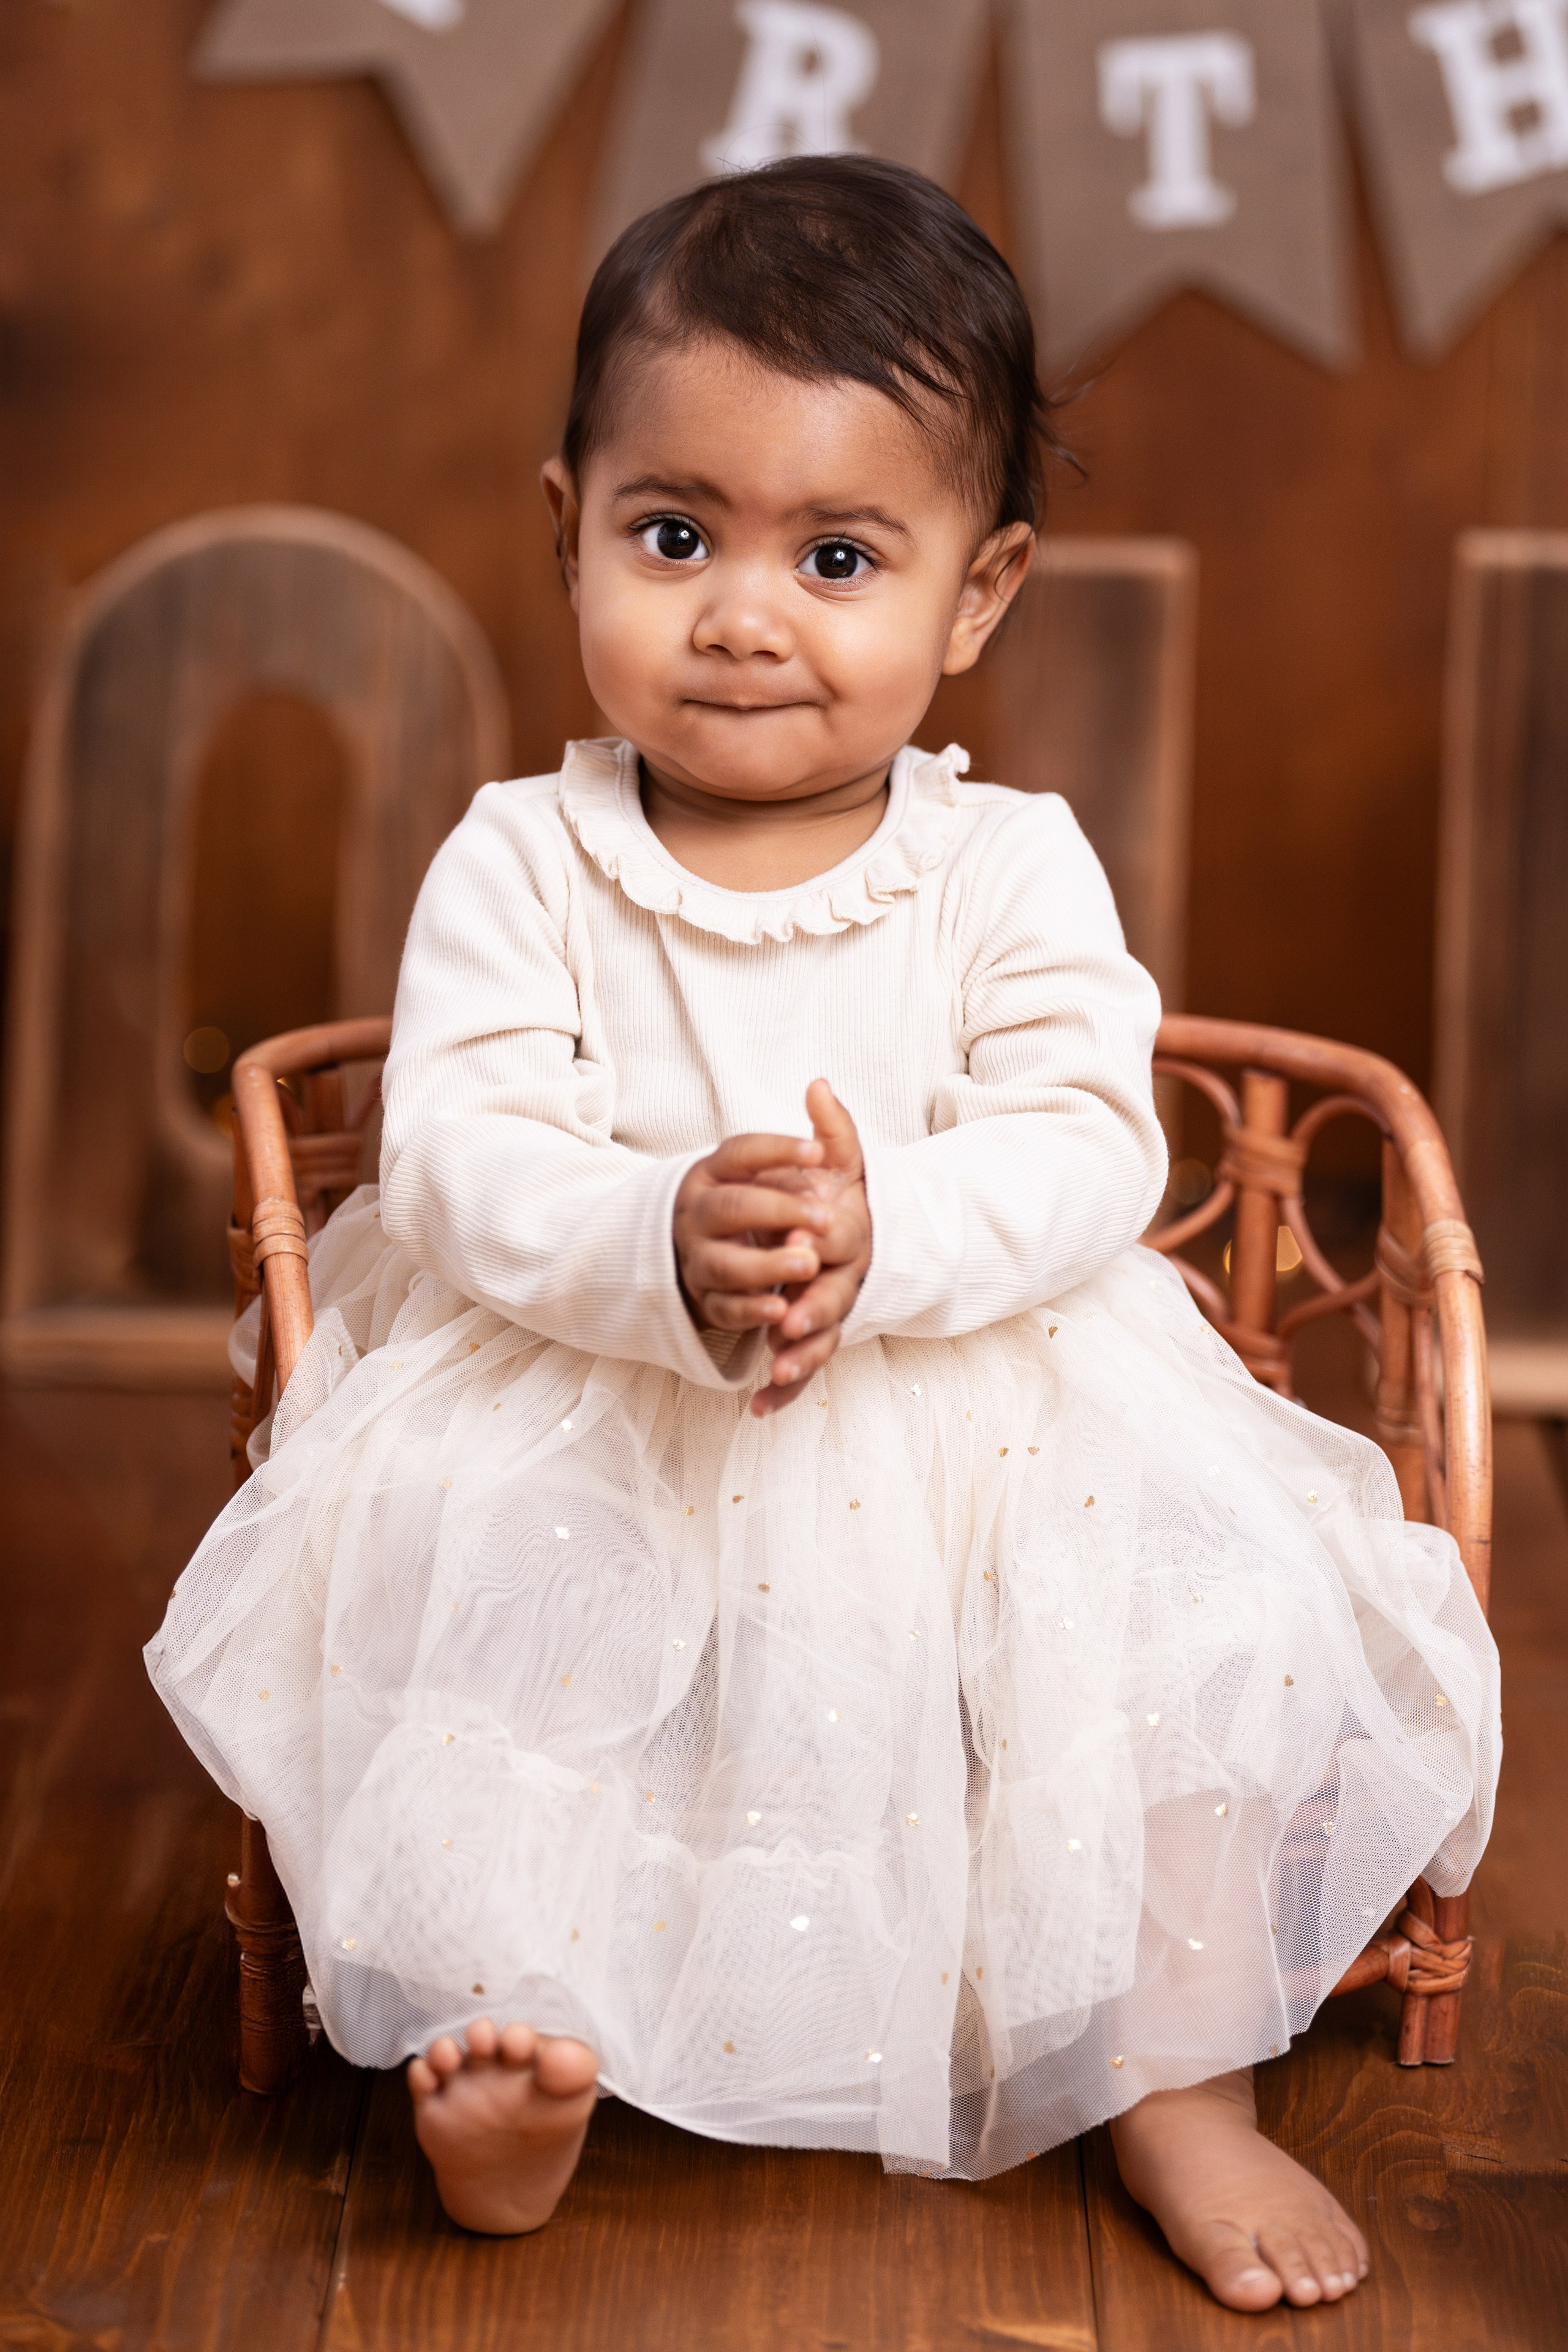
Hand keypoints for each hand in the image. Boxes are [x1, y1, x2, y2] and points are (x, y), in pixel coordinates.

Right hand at [672, 1127, 830, 1338]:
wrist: (727, 1254)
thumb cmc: (773, 1203)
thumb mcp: (803, 1167)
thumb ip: (822, 1130)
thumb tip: (820, 1084)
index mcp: (716, 1171)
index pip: (739, 1152)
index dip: (776, 1151)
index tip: (817, 1152)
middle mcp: (699, 1212)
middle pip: (731, 1207)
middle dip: (778, 1211)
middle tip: (825, 1218)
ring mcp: (699, 1257)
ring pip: (724, 1262)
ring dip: (766, 1265)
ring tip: (809, 1263)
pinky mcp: (707, 1298)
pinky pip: (722, 1307)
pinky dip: (750, 1310)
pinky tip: (781, 1309)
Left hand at [751, 1081, 870, 1418]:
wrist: (860, 1235)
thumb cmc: (844, 1195)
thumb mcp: (843, 1159)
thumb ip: (833, 1129)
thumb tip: (816, 1084)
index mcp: (851, 1236)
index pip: (839, 1242)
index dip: (817, 1245)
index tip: (796, 1250)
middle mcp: (844, 1277)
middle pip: (832, 1300)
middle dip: (809, 1313)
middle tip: (785, 1325)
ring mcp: (831, 1311)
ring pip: (820, 1341)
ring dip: (799, 1360)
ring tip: (773, 1373)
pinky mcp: (816, 1336)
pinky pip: (804, 1367)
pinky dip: (785, 1391)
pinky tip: (758, 1409)